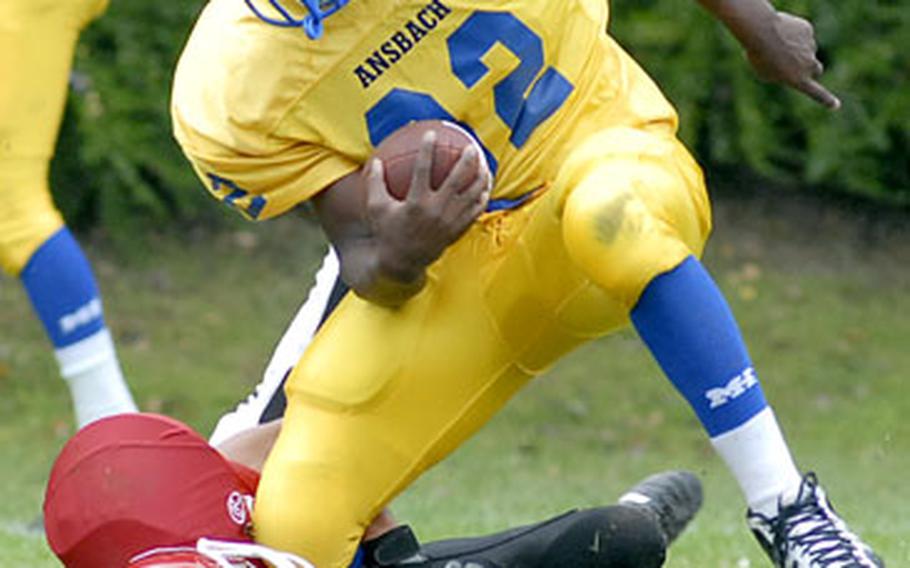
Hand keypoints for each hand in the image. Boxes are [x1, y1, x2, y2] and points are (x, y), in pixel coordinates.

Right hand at [364, 131, 491, 274]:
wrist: (403, 262)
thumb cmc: (387, 232)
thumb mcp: (375, 208)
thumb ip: (375, 183)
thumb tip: (375, 161)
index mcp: (416, 203)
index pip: (423, 170)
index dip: (427, 150)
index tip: (431, 133)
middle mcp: (436, 211)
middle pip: (457, 180)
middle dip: (467, 161)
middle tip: (472, 147)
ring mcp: (450, 221)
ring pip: (472, 195)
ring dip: (481, 178)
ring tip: (485, 164)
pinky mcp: (458, 230)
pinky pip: (475, 211)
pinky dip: (482, 197)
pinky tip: (486, 186)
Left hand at [744, 11, 840, 109]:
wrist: (762, 31)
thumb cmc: (758, 56)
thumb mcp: (765, 73)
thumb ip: (780, 75)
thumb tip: (789, 67)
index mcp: (797, 80)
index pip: (816, 93)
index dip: (826, 99)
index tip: (836, 105)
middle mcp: (808, 65)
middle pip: (816, 69)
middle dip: (810, 68)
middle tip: (796, 65)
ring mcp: (810, 46)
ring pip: (807, 50)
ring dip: (796, 49)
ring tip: (776, 44)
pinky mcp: (808, 31)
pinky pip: (801, 34)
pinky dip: (793, 34)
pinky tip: (780, 32)